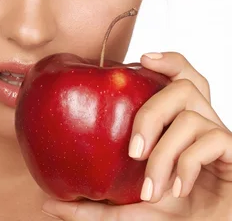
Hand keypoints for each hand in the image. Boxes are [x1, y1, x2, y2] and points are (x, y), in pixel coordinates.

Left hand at [40, 52, 231, 220]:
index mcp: (178, 125)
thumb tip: (48, 203)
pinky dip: (187, 164)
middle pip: (185, 86)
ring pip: (192, 116)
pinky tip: (177, 190)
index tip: (143, 58)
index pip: (181, 77)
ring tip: (152, 186)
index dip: (169, 60)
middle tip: (131, 151)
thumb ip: (90, 208)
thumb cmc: (172, 219)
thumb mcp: (125, 212)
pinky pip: (213, 140)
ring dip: (165, 153)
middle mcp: (201, 124)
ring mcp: (220, 138)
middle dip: (151, 114)